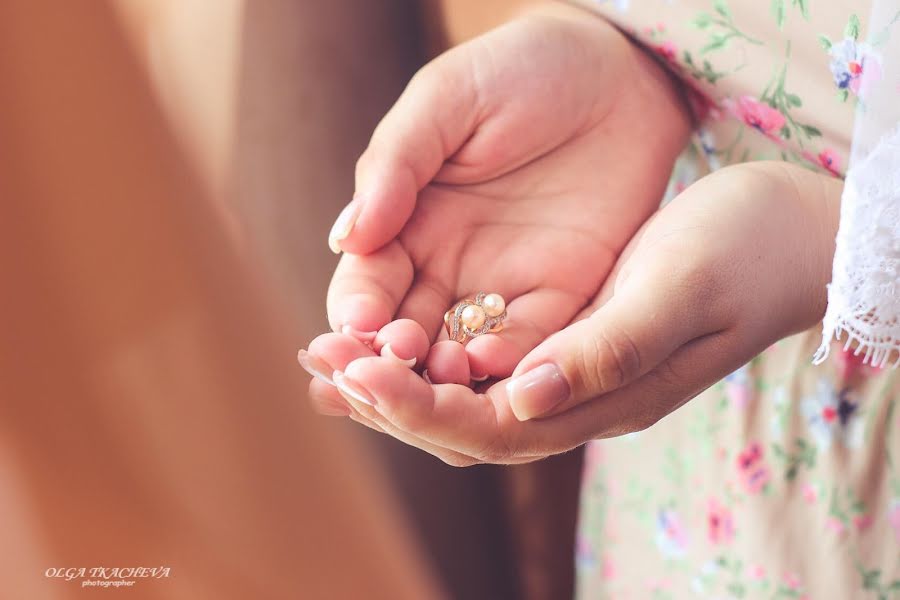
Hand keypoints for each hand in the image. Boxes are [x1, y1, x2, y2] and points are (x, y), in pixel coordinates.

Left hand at [303, 162, 840, 464]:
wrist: (784, 237)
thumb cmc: (738, 253)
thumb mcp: (676, 290)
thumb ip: (605, 349)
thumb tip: (522, 396)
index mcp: (603, 397)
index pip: (489, 427)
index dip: (415, 408)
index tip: (356, 375)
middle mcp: (580, 402)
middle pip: (464, 429)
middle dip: (388, 403)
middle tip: (320, 368)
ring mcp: (573, 380)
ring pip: (465, 404)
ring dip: (397, 387)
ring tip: (333, 364)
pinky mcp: (568, 348)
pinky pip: (482, 370)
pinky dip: (427, 360)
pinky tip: (391, 341)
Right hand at [309, 4, 690, 388]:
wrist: (619, 71)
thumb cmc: (521, 70)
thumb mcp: (448, 100)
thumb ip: (396, 162)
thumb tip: (346, 235)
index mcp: (406, 223)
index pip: (366, 284)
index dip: (357, 310)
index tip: (358, 326)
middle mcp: (447, 267)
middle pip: (403, 335)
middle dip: (393, 359)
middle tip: (393, 363)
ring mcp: (503, 288)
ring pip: (459, 356)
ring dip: (446, 376)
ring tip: (444, 376)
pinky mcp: (562, 298)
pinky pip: (528, 345)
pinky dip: (510, 366)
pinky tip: (497, 370)